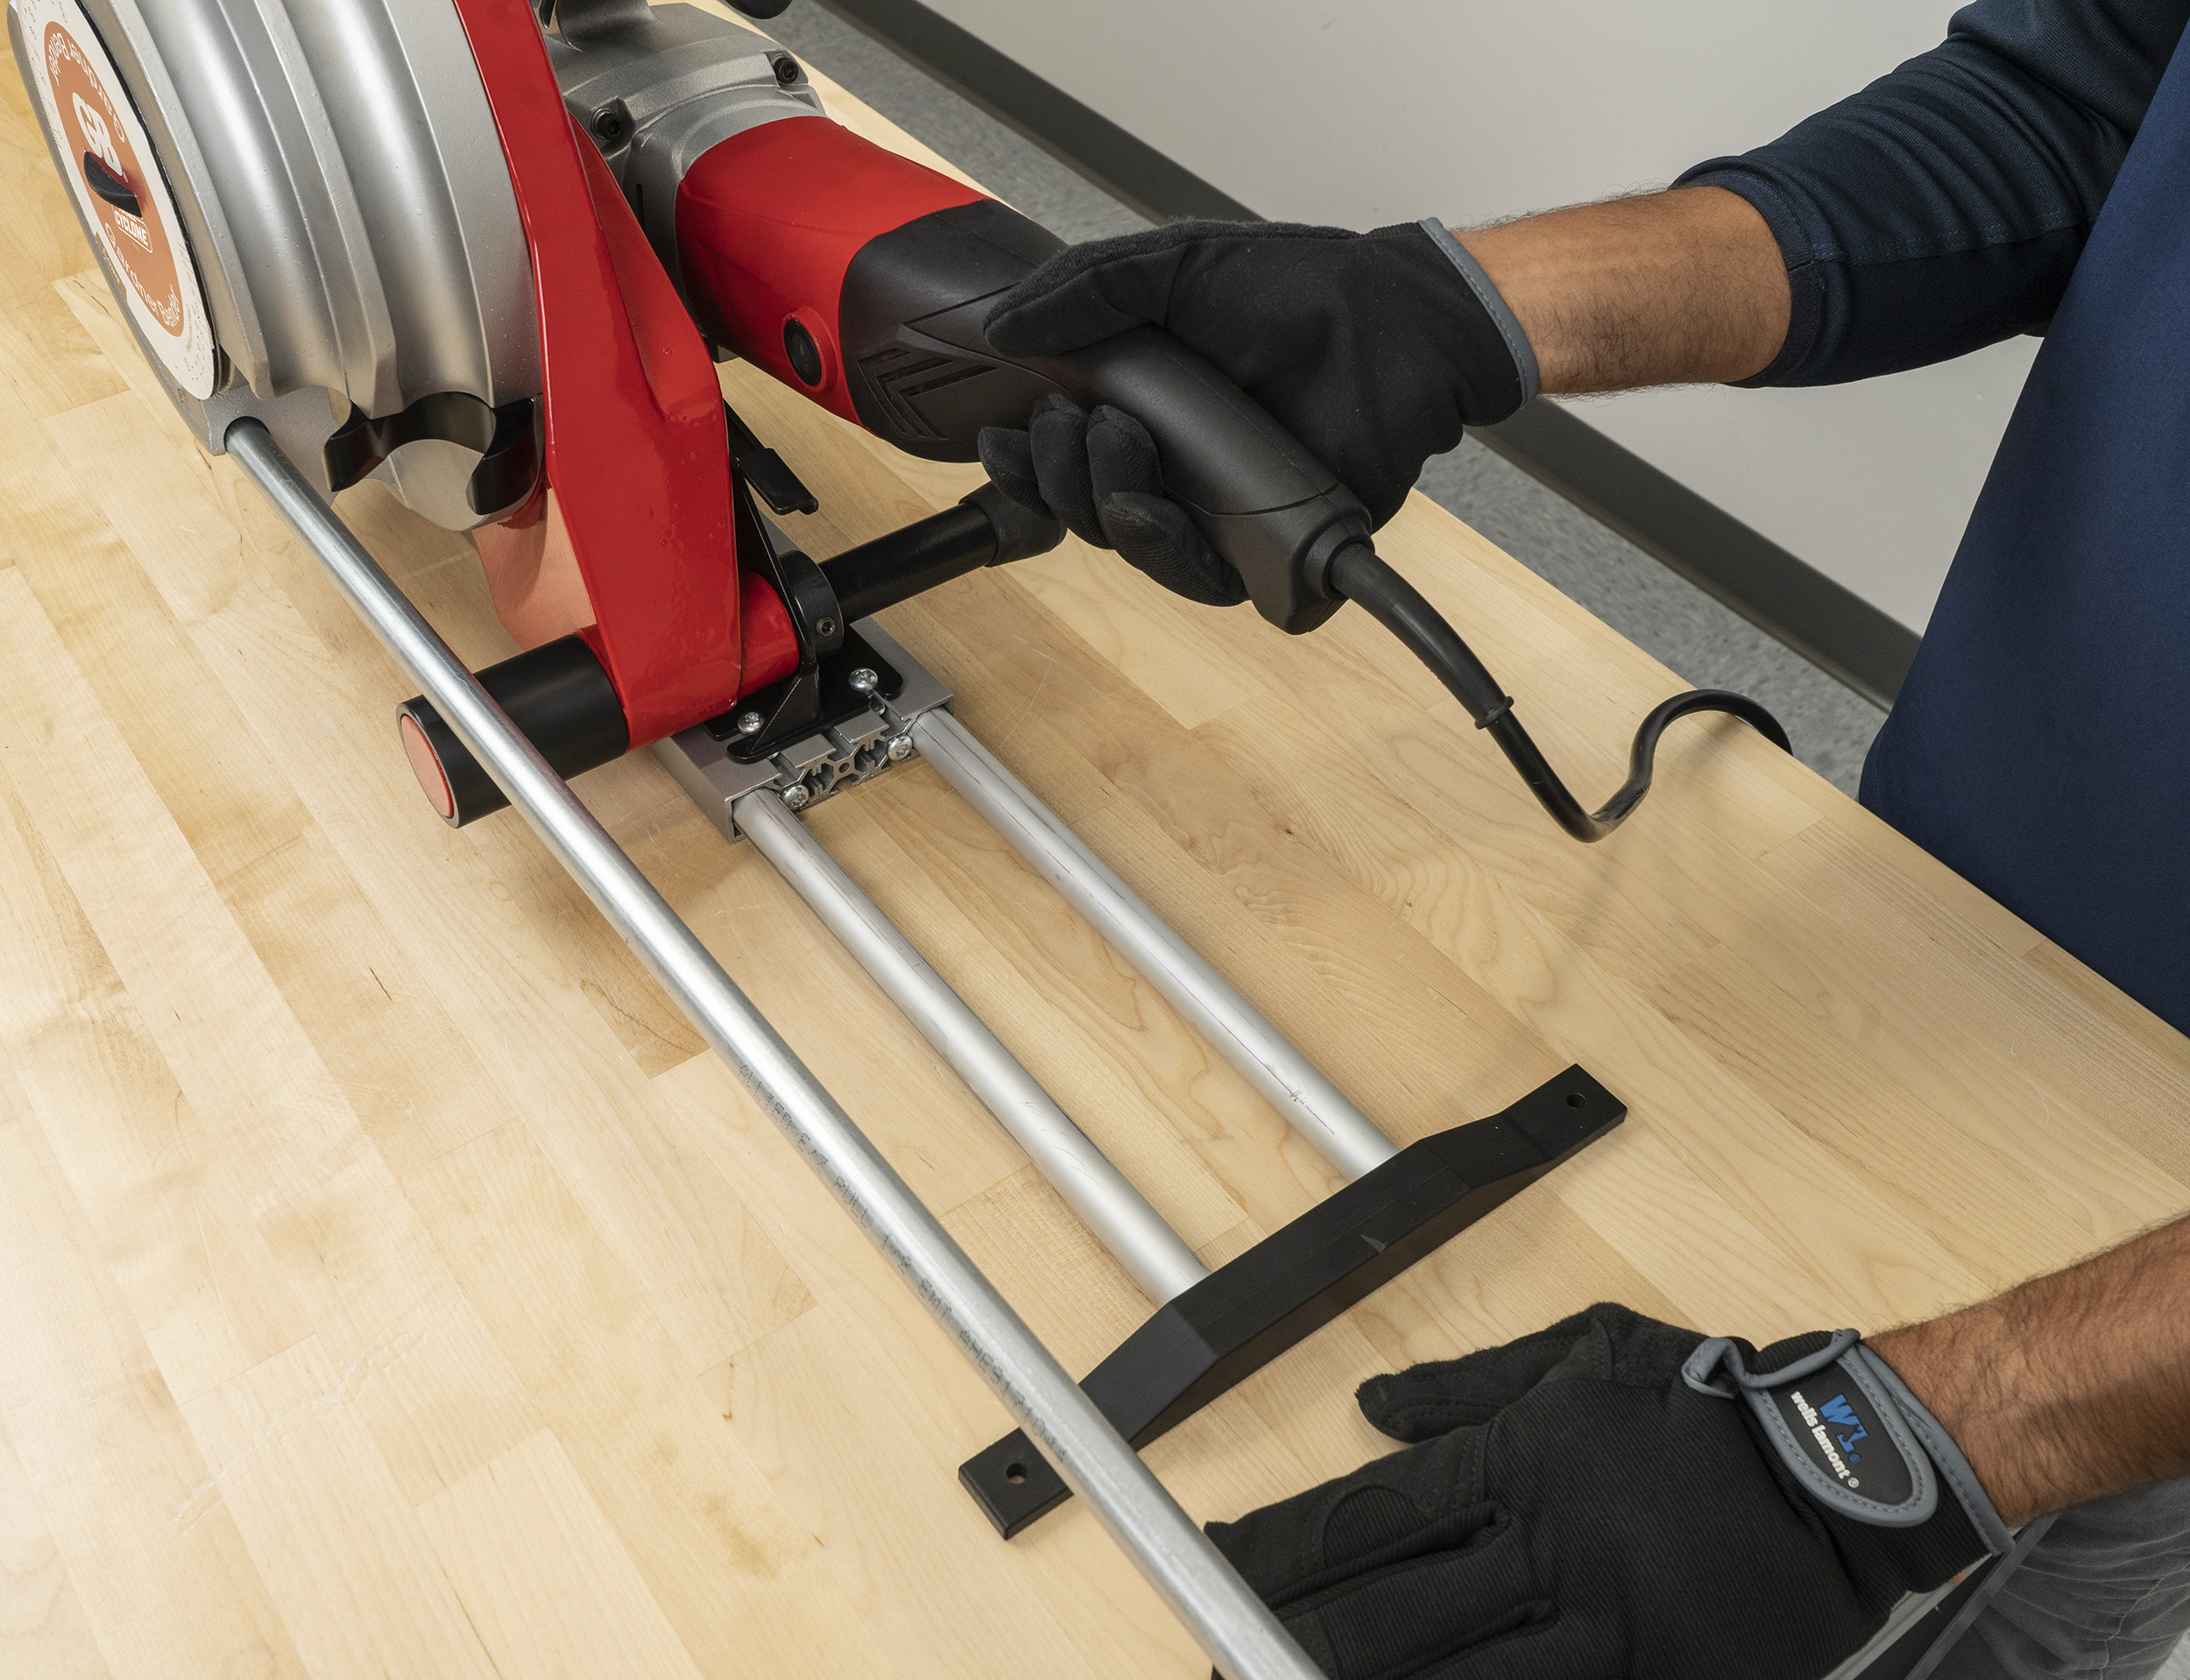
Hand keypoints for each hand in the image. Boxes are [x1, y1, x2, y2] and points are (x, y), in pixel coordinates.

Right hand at [976, 220, 1533, 605]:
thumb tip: (1002, 327)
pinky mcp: (1265, 550)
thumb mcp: (1170, 267)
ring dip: (1103, 503)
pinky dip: (1168, 554)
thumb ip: (1084, 288)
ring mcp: (1217, 511)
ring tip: (1123, 443)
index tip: (1002, 436)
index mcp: (1139, 407)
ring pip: (1128, 547)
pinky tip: (1158, 509)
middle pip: (1078, 509)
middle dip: (1056, 473)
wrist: (1385, 323)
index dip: (1018, 462)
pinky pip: (1200, 581)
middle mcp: (1172, 466)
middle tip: (1076, 420)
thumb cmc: (1294, 289)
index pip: (1056, 459)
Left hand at [1206, 1304, 2008, 1679]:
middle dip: (1294, 1637)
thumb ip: (1467, 1387)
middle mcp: (1544, 1554)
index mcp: (1517, 1464)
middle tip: (1222, 1646)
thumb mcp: (1579, 1352)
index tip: (1215, 1558)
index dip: (1280, 1546)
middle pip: (1391, 1616)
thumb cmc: (1703, 1402)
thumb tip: (1373, 1406)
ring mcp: (1602, 1635)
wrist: (1847, 1470)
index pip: (1368, 1516)